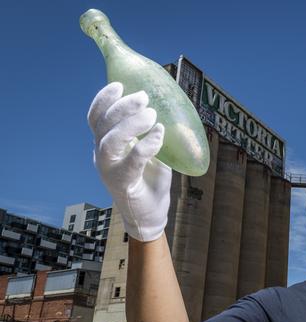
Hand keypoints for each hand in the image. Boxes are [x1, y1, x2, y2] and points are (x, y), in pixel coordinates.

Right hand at [87, 82, 170, 241]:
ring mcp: (110, 170)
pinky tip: (160, 134)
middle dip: (122, 107)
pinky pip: (132, 160)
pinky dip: (147, 144)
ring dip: (131, 124)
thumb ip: (153, 131)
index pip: (96, 117)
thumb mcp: (151, 150)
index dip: (104, 99)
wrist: (150, 214)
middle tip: (144, 98)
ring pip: (110, 141)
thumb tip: (172, 105)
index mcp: (106, 144)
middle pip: (102, 125)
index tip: (120, 85)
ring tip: (152, 115)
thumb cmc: (150, 179)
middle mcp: (103, 155)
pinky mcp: (124, 184)